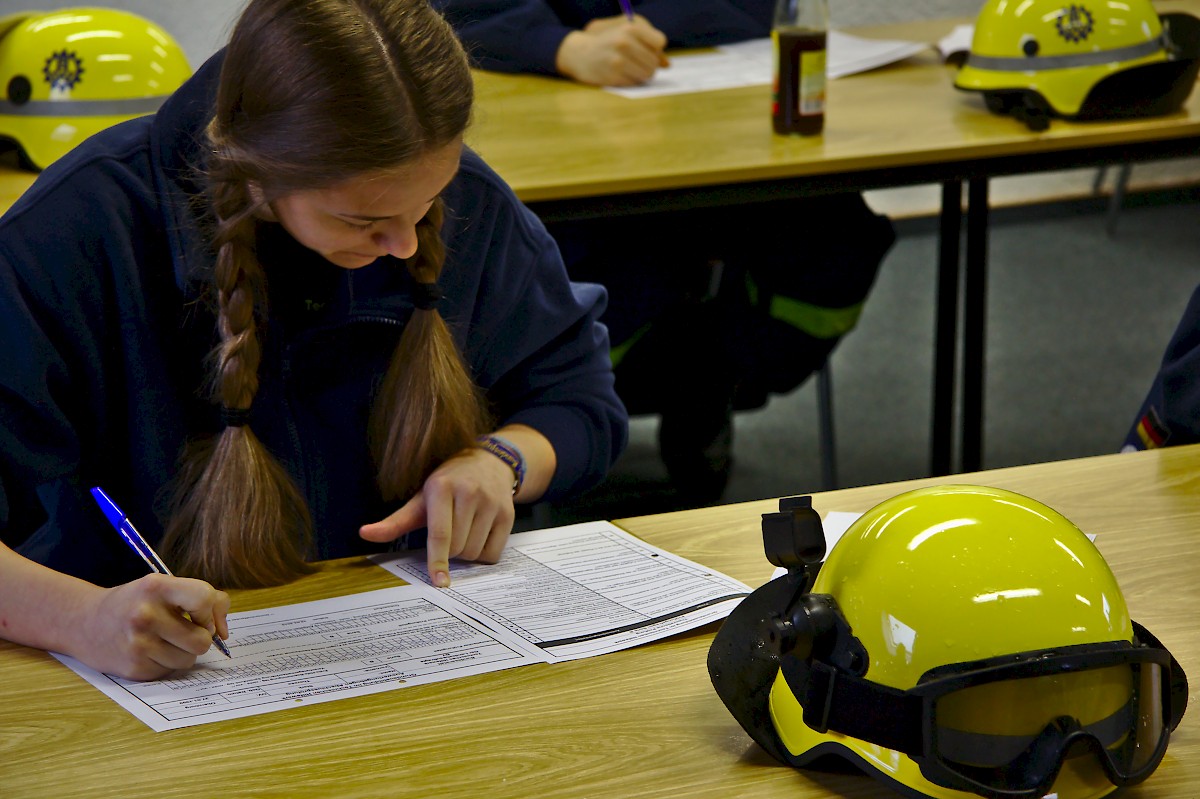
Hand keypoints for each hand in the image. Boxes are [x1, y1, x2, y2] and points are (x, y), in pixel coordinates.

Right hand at [74, 574, 230, 680]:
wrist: (84, 623)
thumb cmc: (135, 602)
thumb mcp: (163, 586)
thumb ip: (202, 597)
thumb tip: (224, 632)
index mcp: (156, 587)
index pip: (204, 597)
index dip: (210, 610)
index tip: (200, 615)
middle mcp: (145, 615)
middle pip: (202, 640)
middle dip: (200, 637)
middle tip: (183, 630)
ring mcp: (138, 644)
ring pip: (189, 659)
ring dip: (184, 652)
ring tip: (164, 640)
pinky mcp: (134, 668)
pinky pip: (171, 671)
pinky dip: (166, 664)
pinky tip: (149, 651)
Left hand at [360, 448, 515, 586]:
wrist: (488, 463)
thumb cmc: (448, 484)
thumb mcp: (421, 498)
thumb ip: (395, 521)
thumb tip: (365, 534)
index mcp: (442, 487)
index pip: (439, 533)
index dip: (437, 560)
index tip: (438, 581)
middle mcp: (469, 492)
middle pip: (457, 547)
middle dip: (450, 553)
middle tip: (449, 535)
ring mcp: (492, 503)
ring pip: (475, 552)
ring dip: (466, 554)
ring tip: (464, 533)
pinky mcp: (508, 514)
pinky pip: (494, 553)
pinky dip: (483, 555)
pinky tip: (479, 536)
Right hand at [555, 14, 669, 85]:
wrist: (579, 53)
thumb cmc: (607, 40)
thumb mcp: (627, 31)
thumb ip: (649, 42)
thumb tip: (667, 64)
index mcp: (630, 27)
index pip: (660, 41)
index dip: (655, 47)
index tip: (646, 48)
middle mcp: (624, 43)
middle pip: (654, 61)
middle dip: (648, 63)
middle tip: (636, 61)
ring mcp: (618, 61)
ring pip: (647, 74)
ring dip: (641, 74)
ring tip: (629, 67)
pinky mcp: (613, 76)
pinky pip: (634, 83)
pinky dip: (630, 80)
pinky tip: (619, 73)